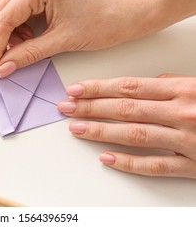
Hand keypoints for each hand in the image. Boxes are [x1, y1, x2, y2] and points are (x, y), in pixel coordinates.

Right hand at [0, 0, 156, 78]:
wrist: (131, 12)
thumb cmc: (106, 22)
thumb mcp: (63, 41)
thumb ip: (28, 54)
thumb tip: (3, 67)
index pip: (5, 19)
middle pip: (2, 10)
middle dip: (0, 39)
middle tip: (1, 63)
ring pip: (10, 7)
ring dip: (9, 32)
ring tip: (20, 50)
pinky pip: (22, 5)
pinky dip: (20, 25)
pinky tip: (28, 38)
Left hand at [58, 74, 195, 178]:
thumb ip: (171, 84)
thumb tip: (144, 84)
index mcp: (183, 90)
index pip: (128, 87)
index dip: (97, 88)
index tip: (75, 90)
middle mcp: (182, 113)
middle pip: (125, 109)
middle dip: (90, 108)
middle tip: (67, 108)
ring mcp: (187, 141)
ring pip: (134, 135)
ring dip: (101, 132)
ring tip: (76, 129)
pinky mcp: (193, 166)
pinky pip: (156, 166)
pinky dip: (129, 163)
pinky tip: (105, 157)